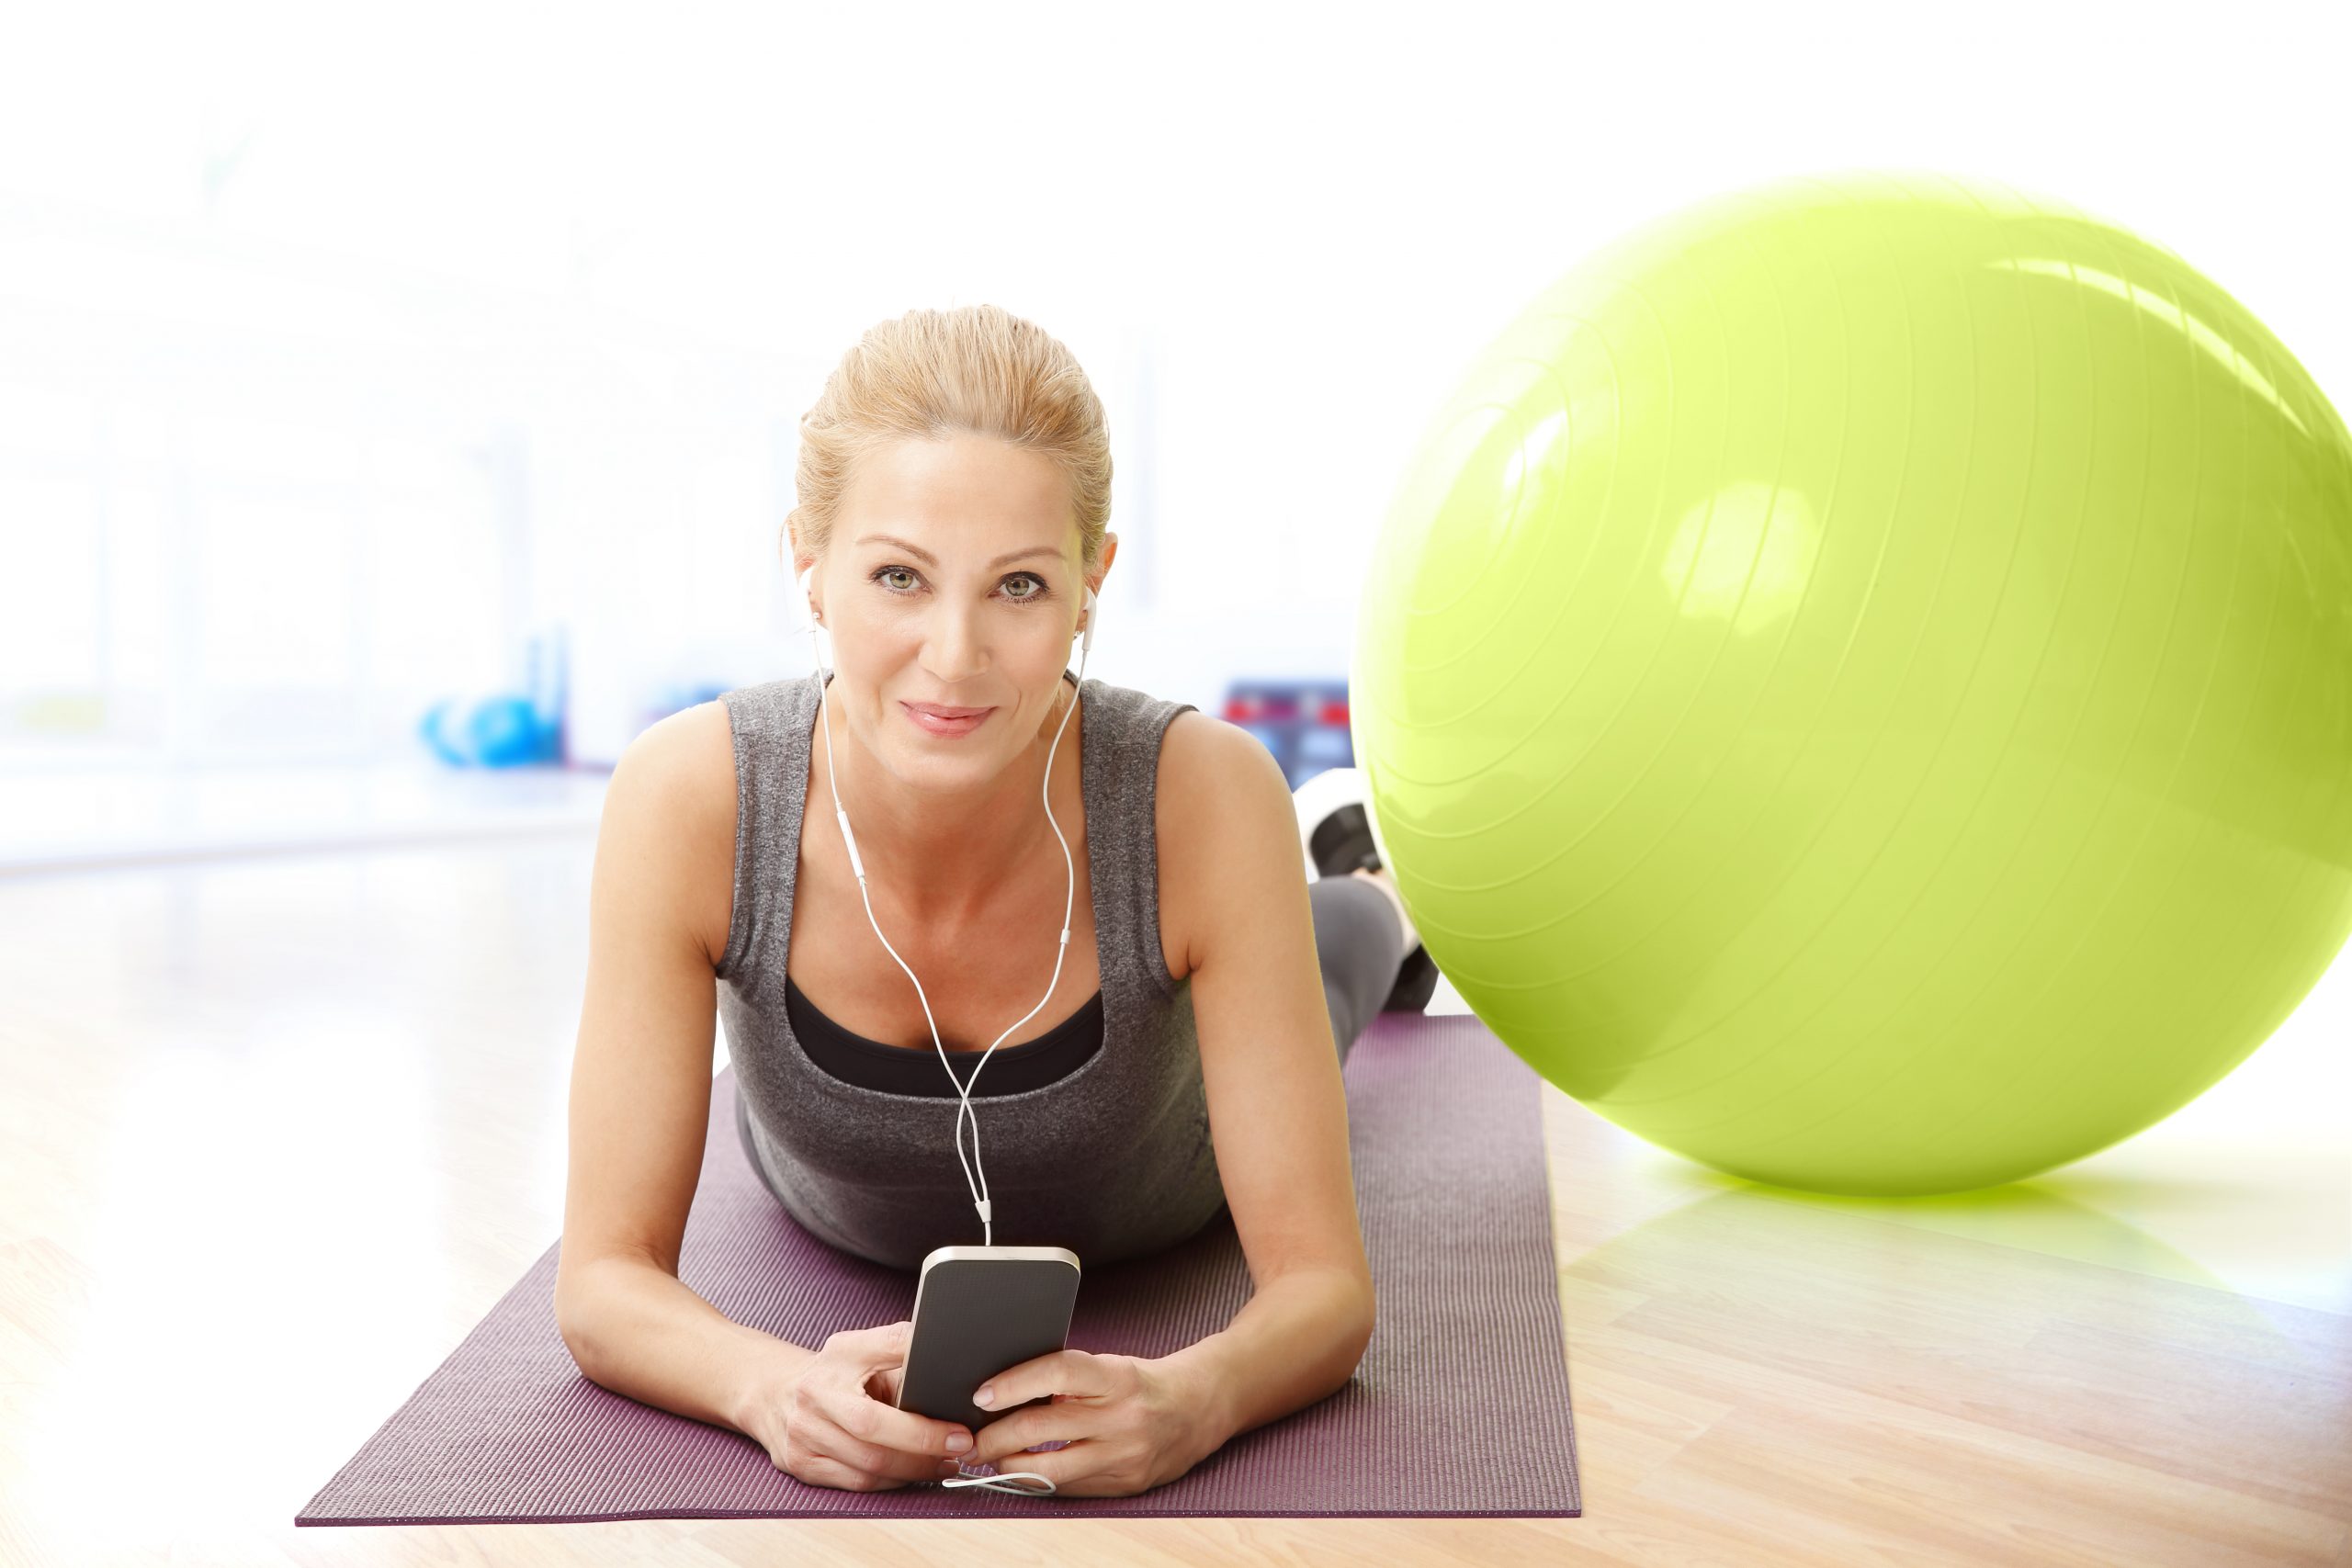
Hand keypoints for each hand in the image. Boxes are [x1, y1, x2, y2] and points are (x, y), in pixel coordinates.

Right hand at [747, 1320, 975, 1491]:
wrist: (771, 1391)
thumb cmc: (832, 1371)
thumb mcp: (863, 1348)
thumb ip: (901, 1352)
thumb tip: (951, 1366)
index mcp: (838, 1357)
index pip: (887, 1360)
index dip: (921, 1406)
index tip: (959, 1420)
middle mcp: (815, 1396)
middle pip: (874, 1432)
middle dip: (924, 1444)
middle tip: (961, 1447)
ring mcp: (803, 1434)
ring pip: (868, 1465)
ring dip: (914, 1469)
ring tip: (945, 1464)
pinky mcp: (801, 1464)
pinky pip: (857, 1482)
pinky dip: (891, 1482)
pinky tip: (913, 1474)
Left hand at [954, 1349, 1219, 1497]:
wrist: (1198, 1409)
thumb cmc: (1141, 1383)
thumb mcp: (1109, 1367)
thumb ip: (1066, 1381)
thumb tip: (1004, 1395)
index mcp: (1117, 1377)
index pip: (1055, 1373)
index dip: (1013, 1383)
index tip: (982, 1395)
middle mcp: (1123, 1417)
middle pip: (1041, 1427)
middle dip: (995, 1436)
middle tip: (972, 1439)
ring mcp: (1125, 1456)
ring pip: (1049, 1470)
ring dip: (1010, 1467)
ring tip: (991, 1459)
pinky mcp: (1125, 1485)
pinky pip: (1069, 1489)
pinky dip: (1040, 1481)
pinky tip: (1025, 1473)